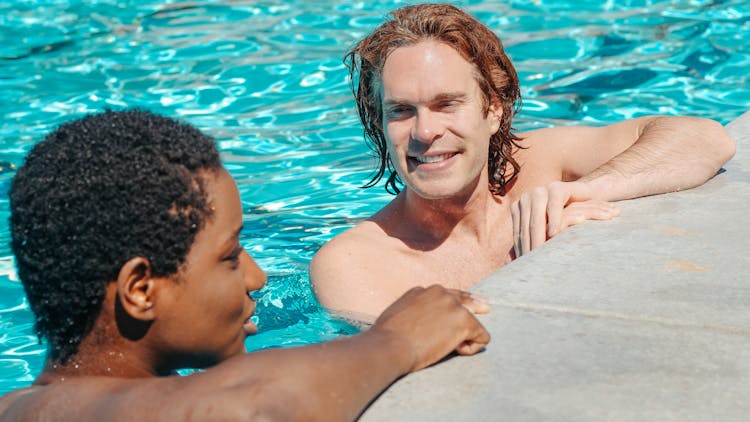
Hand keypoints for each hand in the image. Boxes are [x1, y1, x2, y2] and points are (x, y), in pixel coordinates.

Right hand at [372, 285, 490, 371]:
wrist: (390, 345)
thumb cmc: (386, 338)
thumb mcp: (396, 314)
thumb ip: (410, 311)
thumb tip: (412, 320)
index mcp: (422, 291)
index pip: (446, 295)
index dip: (450, 309)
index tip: (455, 317)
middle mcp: (439, 292)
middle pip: (465, 299)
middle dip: (474, 306)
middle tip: (486, 309)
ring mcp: (453, 305)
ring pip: (473, 319)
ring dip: (466, 335)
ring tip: (453, 348)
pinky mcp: (464, 320)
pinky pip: (482, 335)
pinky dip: (473, 347)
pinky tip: (458, 351)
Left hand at [511, 181, 619, 256]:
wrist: (588, 200)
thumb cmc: (566, 219)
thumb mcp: (546, 231)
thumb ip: (529, 242)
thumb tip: (508, 263)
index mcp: (519, 208)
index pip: (519, 233)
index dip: (521, 250)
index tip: (524, 268)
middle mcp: (527, 198)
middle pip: (526, 227)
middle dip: (529, 246)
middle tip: (533, 266)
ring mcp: (541, 191)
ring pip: (537, 217)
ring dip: (539, 236)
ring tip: (541, 254)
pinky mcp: (557, 187)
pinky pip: (554, 205)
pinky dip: (554, 219)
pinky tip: (554, 233)